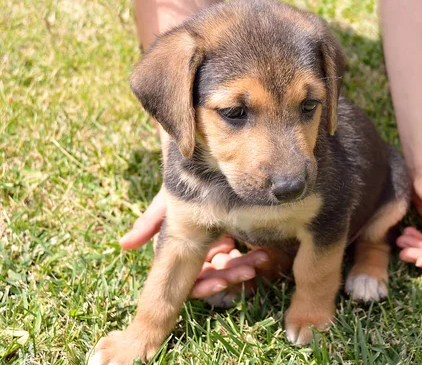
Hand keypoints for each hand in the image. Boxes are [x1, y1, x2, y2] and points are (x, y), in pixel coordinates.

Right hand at [119, 187, 267, 297]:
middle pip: (214, 277)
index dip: (205, 286)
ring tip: (262, 257)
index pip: (191, 281)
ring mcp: (217, 250)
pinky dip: (253, 256)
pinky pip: (245, 258)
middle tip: (250, 268)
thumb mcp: (168, 202)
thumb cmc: (184, 187)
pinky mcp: (234, 241)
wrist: (206, 169)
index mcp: (180, 253)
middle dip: (231, 275)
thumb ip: (150, 222)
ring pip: (232, 269)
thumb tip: (124, 245)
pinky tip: (264, 251)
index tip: (221, 282)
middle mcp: (197, 255)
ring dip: (245, 266)